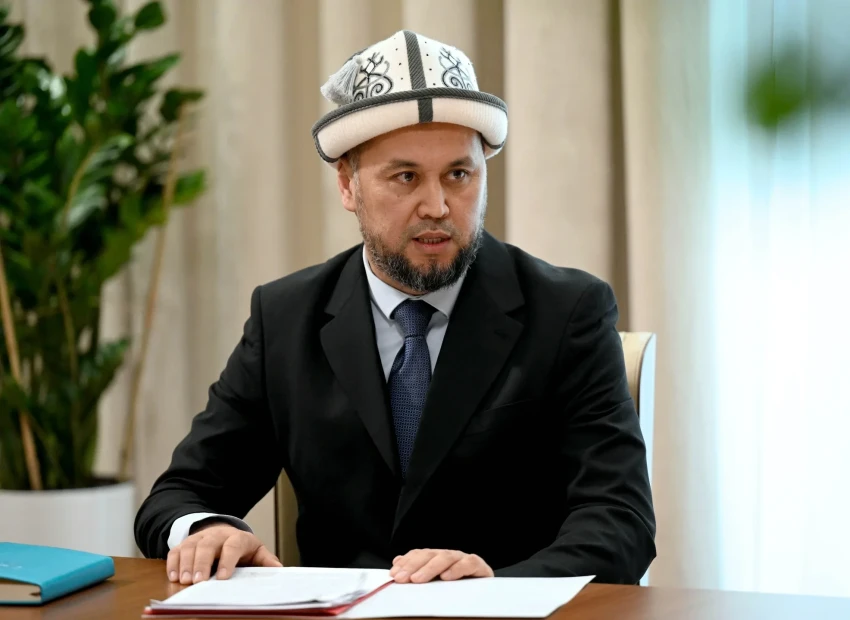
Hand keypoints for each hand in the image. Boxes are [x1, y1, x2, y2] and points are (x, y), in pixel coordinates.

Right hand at [166, 523, 281, 583]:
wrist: (223, 532)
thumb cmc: (241, 547)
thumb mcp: (256, 551)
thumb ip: (265, 560)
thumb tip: (279, 570)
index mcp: (237, 538)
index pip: (232, 546)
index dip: (227, 561)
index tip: (222, 578)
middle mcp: (216, 535)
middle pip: (208, 546)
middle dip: (202, 564)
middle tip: (198, 582)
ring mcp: (199, 538)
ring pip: (190, 547)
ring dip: (186, 564)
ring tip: (184, 582)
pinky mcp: (185, 543)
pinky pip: (176, 550)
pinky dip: (173, 563)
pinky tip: (173, 577)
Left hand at [390, 549, 493, 582]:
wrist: (486, 595)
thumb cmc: (457, 589)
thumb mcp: (434, 583)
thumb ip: (416, 571)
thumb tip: (397, 561)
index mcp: (437, 558)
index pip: (420, 554)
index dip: (406, 562)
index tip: (394, 574)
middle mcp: (449, 556)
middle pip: (429, 554)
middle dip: (413, 566)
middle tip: (402, 579)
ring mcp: (463, 559)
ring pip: (446, 557)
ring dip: (430, 568)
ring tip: (418, 579)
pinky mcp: (479, 567)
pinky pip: (468, 563)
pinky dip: (457, 569)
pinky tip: (446, 577)